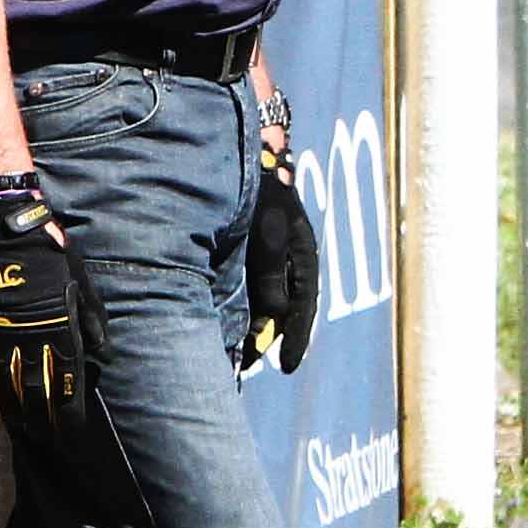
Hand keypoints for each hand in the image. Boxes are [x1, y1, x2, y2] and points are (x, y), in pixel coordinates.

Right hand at [0, 175, 103, 442]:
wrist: (3, 232)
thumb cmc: (50, 257)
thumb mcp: (82, 287)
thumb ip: (93, 325)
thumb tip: (104, 358)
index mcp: (60, 331)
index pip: (68, 382)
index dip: (69, 410)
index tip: (73, 429)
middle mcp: (29, 340)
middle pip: (35, 391)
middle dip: (43, 419)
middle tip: (46, 438)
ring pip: (5, 384)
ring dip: (14, 410)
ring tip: (21, 429)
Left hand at [246, 158, 321, 377]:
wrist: (248, 159)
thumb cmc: (259, 196)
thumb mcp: (268, 236)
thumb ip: (270, 277)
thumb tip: (271, 320)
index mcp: (302, 258)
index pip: (303, 308)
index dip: (296, 339)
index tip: (287, 368)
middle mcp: (290, 261)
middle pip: (284, 310)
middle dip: (268, 339)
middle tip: (250, 364)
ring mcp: (273, 256)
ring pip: (267, 301)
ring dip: (254, 326)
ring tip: (235, 351)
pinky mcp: (253, 251)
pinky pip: (252, 288)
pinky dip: (243, 308)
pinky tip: (225, 320)